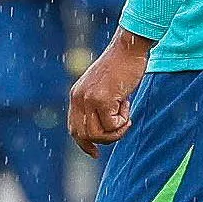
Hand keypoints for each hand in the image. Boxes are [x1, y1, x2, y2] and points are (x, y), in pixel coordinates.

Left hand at [68, 33, 153, 151]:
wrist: (128, 48)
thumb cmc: (122, 66)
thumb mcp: (103, 87)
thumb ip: (98, 104)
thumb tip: (104, 129)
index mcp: (76, 95)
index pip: (74, 129)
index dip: (84, 144)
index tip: (95, 153)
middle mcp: (78, 98)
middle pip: (85, 136)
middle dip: (106, 139)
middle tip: (122, 125)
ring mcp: (89, 99)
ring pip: (98, 134)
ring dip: (116, 131)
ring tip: (126, 115)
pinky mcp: (102, 99)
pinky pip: (112, 125)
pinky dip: (123, 121)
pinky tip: (127, 103)